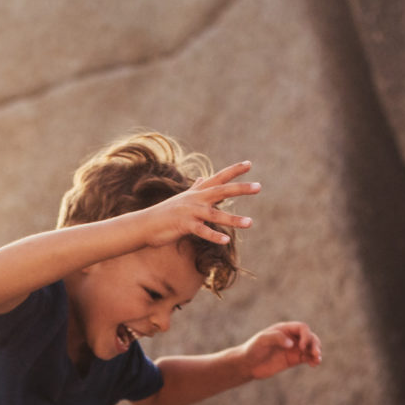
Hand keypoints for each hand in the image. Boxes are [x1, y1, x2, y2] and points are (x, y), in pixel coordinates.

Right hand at [137, 161, 259, 247]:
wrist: (145, 224)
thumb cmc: (166, 212)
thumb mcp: (182, 198)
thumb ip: (195, 188)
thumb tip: (201, 178)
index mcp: (197, 192)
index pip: (219, 177)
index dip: (234, 170)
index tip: (250, 164)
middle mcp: (196, 199)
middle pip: (222, 190)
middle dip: (240, 188)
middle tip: (259, 186)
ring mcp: (190, 212)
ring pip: (215, 215)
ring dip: (233, 219)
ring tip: (251, 222)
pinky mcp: (184, 226)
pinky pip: (202, 231)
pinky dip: (214, 236)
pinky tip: (226, 241)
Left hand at [239, 321, 322, 378]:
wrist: (247, 364)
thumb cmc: (252, 349)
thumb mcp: (262, 341)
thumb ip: (276, 338)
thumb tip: (292, 344)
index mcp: (284, 329)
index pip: (302, 328)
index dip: (306, 336)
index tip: (301, 347)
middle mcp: (291, 337)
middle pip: (310, 337)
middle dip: (314, 344)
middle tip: (315, 353)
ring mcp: (293, 349)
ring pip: (310, 347)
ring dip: (316, 352)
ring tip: (317, 360)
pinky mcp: (293, 360)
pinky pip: (307, 358)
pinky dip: (312, 360)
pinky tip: (314, 364)